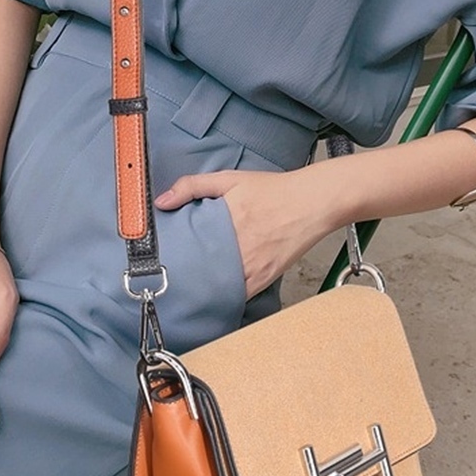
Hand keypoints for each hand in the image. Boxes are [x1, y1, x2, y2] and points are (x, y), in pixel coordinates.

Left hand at [154, 169, 333, 298]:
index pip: (190, 248)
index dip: (174, 257)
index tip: (162, 260)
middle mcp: (240, 248)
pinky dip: (228, 295)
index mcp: (226, 222)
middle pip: (202, 272)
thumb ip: (193, 186)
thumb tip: (163, 201)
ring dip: (205, 288)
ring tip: (190, 287)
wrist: (312, 202)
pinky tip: (217, 291)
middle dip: (186, 276)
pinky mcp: (266, 278)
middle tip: (172, 277)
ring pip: (220, 288)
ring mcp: (254, 266)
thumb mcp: (230, 179)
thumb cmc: (273, 191)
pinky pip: (240, 295)